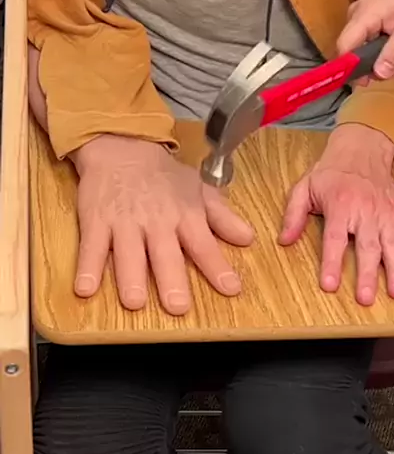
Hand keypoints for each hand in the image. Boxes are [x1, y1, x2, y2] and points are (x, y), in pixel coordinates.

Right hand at [71, 135, 253, 313]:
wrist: (122, 147)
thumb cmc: (164, 176)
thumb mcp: (198, 190)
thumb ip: (222, 217)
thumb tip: (249, 238)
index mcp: (184, 215)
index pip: (204, 244)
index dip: (217, 267)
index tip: (231, 289)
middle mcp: (156, 221)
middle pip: (165, 253)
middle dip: (171, 279)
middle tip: (178, 306)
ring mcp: (125, 222)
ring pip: (128, 252)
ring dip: (130, 277)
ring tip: (134, 302)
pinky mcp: (97, 221)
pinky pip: (92, 246)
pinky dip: (87, 266)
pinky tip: (85, 288)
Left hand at [279, 125, 393, 305]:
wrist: (362, 149)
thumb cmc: (331, 172)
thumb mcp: (304, 187)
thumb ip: (293, 214)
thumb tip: (284, 240)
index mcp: (340, 206)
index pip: (335, 239)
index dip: (332, 263)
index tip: (329, 286)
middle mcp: (365, 211)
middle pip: (367, 247)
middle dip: (368, 274)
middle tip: (366, 299)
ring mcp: (386, 213)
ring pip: (392, 245)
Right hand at [337, 0, 393, 79]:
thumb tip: (378, 74)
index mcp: (366, 12)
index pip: (345, 45)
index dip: (350, 67)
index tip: (368, 81)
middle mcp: (357, 16)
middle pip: (356, 53)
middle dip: (383, 64)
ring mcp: (362, 20)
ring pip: (366, 54)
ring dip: (391, 60)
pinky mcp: (369, 26)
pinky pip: (372, 48)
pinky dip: (391, 53)